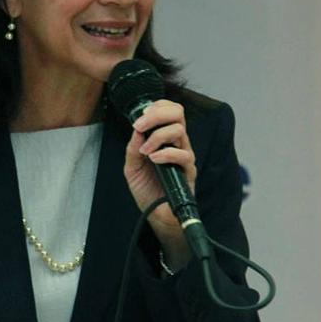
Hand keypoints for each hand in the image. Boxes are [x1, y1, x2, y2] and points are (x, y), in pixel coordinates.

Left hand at [123, 100, 195, 270]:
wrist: (156, 215)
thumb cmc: (147, 189)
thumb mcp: (132, 167)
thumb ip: (133, 147)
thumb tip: (137, 129)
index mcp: (165, 138)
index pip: (170, 111)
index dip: (157, 106)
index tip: (140, 115)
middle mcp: (178, 144)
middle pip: (178, 113)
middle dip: (157, 114)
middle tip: (140, 125)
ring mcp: (185, 156)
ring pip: (179, 131)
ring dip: (158, 137)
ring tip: (145, 152)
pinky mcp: (189, 172)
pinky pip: (183, 155)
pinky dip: (166, 154)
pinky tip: (154, 160)